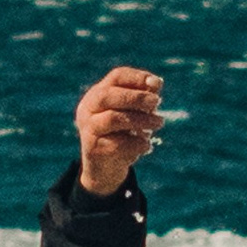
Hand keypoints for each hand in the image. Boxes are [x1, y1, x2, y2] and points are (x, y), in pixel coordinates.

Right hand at [75, 67, 162, 196]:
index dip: (137, 77)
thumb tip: (156, 83)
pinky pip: (119, 144)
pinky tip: (146, 145)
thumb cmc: (121, 135)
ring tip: (159, 122)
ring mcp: (88, 129)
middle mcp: (87, 109)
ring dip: (141, 120)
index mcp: (97, 94)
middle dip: (136, 97)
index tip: (157, 84)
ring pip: (113, 119)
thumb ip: (142, 99)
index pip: (116, 77)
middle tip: (157, 102)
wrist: (104, 169)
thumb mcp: (130, 114)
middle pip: (108, 96)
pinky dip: (138, 143)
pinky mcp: (93, 149)